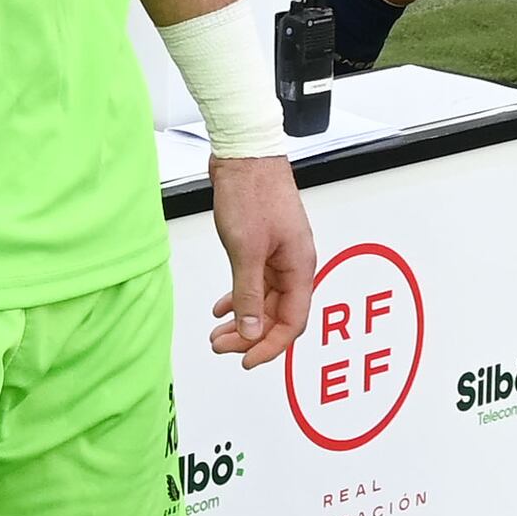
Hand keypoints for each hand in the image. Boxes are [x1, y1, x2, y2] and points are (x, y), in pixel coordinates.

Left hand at [206, 156, 318, 365]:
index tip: (245, 361)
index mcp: (299, 267)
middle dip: (250, 336)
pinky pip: (256, 282)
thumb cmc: (252, 192)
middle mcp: (294, 264)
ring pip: (265, 300)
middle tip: (220, 346)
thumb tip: (252, 331)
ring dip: (242, 319)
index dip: (270, 346)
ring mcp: (279, 255)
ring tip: (216, 333)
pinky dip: (239, 298)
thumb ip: (249, 293)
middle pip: (277, 315)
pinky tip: (221, 308)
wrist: (244, 153)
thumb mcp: (246, 249)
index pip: (292, 322)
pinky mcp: (264, 246)